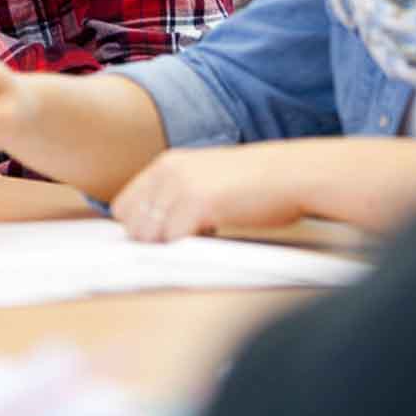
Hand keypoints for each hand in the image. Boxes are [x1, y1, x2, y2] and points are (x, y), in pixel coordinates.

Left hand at [111, 147, 306, 242]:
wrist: (291, 175)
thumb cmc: (256, 184)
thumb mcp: (206, 179)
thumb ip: (177, 195)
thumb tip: (154, 231)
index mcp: (166, 164)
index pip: (124, 206)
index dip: (139, 228)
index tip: (161, 239)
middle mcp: (167, 172)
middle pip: (131, 224)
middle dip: (152, 241)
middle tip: (185, 242)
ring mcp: (181, 187)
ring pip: (148, 236)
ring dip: (169, 247)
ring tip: (199, 239)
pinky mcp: (198, 203)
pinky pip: (173, 241)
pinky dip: (186, 250)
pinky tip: (210, 239)